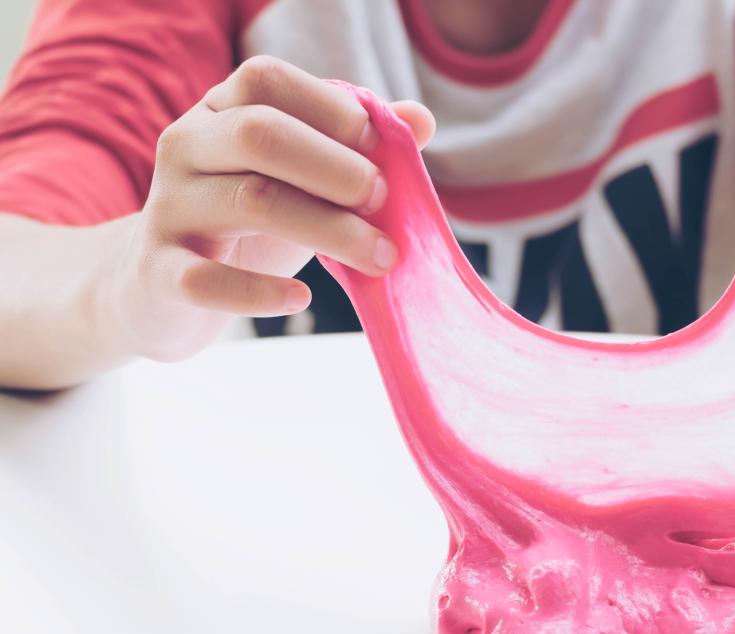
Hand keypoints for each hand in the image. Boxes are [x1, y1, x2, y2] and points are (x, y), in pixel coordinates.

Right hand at [106, 55, 434, 360]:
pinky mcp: (160, 273)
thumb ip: (354, 148)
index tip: (381, 148)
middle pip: (260, 133)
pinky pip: (206, 280)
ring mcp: (168, 209)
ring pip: (251, 200)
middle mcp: (185, 148)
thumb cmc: (247, 225)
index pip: (266, 80)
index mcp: (218, 112)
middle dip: (336, 166)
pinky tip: (301, 298)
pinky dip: (262, 292)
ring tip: (379, 257)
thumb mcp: (298, 180)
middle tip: (383, 201)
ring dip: (330, 229)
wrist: (160, 288)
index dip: (331, 108)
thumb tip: (420, 118)